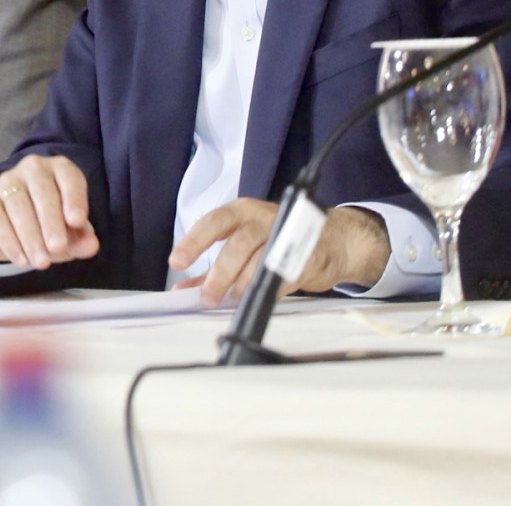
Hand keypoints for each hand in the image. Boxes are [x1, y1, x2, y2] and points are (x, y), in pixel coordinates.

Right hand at [0, 154, 99, 269]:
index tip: (77, 222)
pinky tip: (21, 259)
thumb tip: (92, 245)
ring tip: (41, 262)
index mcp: (58, 169)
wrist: (10, 228)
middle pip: (42, 191)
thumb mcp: (69, 233)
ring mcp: (6, 180)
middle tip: (58, 248)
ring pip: (17, 204)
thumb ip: (81, 238)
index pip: (68, 177)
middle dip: (51, 222)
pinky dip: (9, 241)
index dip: (74, 198)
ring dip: (30, 236)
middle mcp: (31, 168)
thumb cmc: (48, 225)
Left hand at [169, 200, 389, 307]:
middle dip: (220, 273)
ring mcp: (288, 235)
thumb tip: (183, 288)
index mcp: (242, 211)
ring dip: (244, 283)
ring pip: (261, 261)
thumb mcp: (242, 243)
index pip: (213, 222)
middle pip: (237, 244)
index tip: (177, 262)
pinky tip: (259, 297)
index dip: (193, 242)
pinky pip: (285, 275)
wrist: (333, 238)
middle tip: (208, 296)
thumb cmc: (280, 238)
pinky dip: (269, 289)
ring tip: (233, 298)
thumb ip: (211, 267)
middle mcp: (263, 218)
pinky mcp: (308, 256)